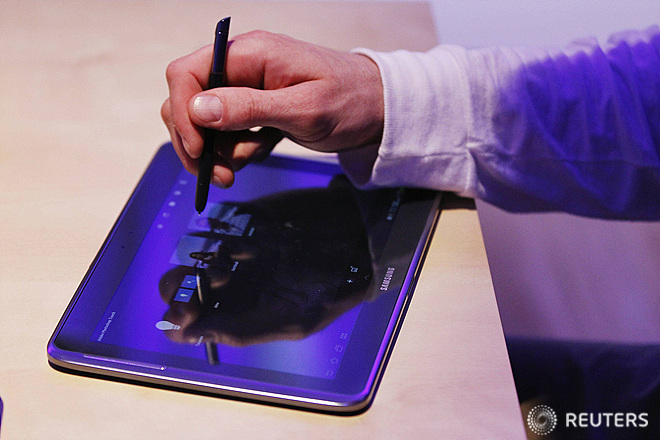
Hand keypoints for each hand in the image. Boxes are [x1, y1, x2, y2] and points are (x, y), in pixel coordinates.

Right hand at [161, 31, 383, 187]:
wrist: (378, 110)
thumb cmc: (351, 101)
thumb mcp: (303, 109)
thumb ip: (250, 107)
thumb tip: (199, 108)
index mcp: (251, 54)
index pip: (187, 73)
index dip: (183, 112)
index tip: (198, 149)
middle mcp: (243, 67)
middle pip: (190, 100)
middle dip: (196, 141)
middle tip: (218, 175)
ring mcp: (248, 88)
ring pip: (206, 122)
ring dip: (216, 152)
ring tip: (240, 169)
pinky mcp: (256, 108)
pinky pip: (228, 131)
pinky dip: (235, 150)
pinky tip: (259, 152)